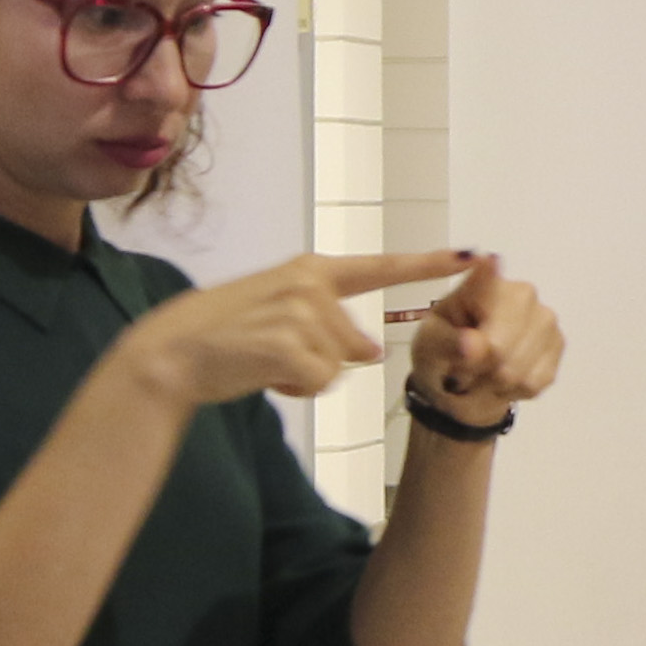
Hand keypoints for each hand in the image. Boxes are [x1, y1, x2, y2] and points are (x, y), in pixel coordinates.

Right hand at [109, 248, 450, 412]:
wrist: (171, 354)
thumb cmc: (227, 340)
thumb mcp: (283, 320)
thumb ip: (329, 326)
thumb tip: (372, 352)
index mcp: (310, 271)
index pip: (381, 267)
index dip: (429, 263)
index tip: (473, 255)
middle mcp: (310, 283)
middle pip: (355, 345)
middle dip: (322, 364)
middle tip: (271, 355)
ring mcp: (300, 311)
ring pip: (338, 368)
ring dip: (304, 378)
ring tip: (262, 361)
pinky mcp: (289, 342)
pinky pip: (320, 383)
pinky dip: (295, 390)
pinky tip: (262, 375)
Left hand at [403, 253, 564, 423]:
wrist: (460, 378)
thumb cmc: (442, 351)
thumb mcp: (430, 345)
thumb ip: (447, 344)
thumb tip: (475, 346)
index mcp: (481, 284)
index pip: (487, 276)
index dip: (487, 272)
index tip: (488, 260)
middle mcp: (522, 292)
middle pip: (500, 348)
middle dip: (478, 369)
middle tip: (465, 367)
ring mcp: (545, 318)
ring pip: (517, 372)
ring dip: (493, 384)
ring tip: (484, 373)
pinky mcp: (558, 344)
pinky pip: (533, 383)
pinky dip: (513, 391)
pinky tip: (504, 379)